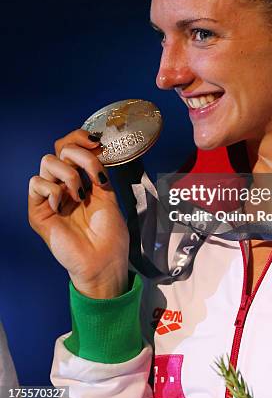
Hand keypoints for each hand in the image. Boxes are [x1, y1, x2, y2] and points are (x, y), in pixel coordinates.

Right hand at [28, 129, 129, 297]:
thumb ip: (98, 170)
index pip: (71, 145)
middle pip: (59, 147)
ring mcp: (50, 196)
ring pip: (47, 161)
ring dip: (69, 174)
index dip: (81, 137)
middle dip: (80, 153)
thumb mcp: (108, 193)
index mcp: (80, 177)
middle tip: (94, 171)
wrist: (104, 260)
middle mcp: (63, 183)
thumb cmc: (109, 233)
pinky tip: (63, 205)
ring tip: (81, 195)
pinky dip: (53, 190)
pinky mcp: (38, 211)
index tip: (98, 143)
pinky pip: (36, 184)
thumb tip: (96, 145)